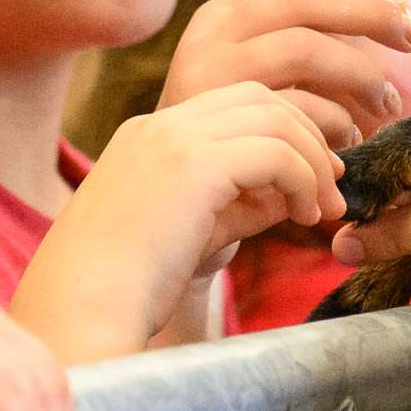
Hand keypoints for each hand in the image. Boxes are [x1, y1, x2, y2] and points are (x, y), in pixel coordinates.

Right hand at [13, 82, 344, 360]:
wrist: (78, 313)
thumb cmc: (126, 291)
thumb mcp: (192, 232)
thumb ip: (240, 204)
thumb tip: (295, 193)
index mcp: (147, 137)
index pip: (232, 105)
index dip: (282, 132)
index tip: (310, 178)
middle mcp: (157, 126)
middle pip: (258, 96)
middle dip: (306, 134)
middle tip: (332, 185)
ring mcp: (171, 139)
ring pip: (273, 117)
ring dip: (311, 161)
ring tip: (324, 209)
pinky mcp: (191, 165)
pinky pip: (274, 151)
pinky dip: (302, 179)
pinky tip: (304, 216)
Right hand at [159, 0, 410, 147]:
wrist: (141, 228)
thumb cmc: (217, 153)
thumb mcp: (248, 82)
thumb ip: (292, 31)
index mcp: (216, 19)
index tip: (397, 6)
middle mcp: (207, 38)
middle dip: (372, 10)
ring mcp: (206, 82)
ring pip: (305, 47)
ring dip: (362, 75)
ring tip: (386, 108)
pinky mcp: (213, 130)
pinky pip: (298, 113)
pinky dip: (336, 130)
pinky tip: (346, 152)